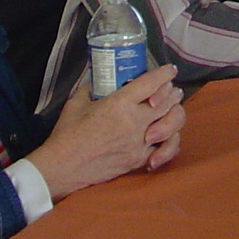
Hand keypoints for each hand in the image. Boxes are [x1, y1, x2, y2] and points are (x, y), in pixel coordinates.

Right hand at [26, 64, 185, 201]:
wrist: (62, 168)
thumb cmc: (67, 134)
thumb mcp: (77, 102)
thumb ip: (93, 88)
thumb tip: (100, 78)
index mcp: (119, 104)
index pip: (151, 83)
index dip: (164, 74)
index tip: (170, 70)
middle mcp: (133, 122)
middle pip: (166, 102)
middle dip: (172, 92)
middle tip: (172, 89)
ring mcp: (138, 143)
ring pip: (172, 125)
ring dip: (175, 114)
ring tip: (173, 109)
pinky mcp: (138, 159)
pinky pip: (165, 149)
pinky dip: (170, 141)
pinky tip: (167, 136)